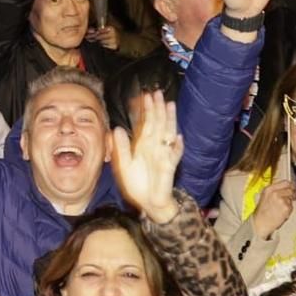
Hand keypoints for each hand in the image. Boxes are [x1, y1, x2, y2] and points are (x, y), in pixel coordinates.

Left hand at [110, 93, 181, 222]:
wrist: (149, 202)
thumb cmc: (138, 184)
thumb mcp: (124, 164)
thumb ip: (121, 147)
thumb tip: (116, 129)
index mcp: (143, 145)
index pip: (146, 123)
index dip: (145, 110)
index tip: (143, 95)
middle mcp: (155, 147)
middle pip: (158, 123)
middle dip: (157, 108)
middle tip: (156, 92)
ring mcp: (163, 155)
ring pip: (168, 133)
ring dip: (169, 120)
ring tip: (170, 105)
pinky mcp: (169, 167)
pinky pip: (174, 156)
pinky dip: (177, 147)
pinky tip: (178, 138)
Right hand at [252, 179, 295, 237]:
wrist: (260, 223)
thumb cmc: (262, 212)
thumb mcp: (265, 196)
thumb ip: (275, 190)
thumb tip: (286, 187)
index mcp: (269, 189)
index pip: (285, 182)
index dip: (291, 185)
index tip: (293, 187)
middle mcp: (275, 193)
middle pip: (290, 189)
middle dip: (292, 194)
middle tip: (291, 198)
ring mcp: (281, 200)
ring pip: (291, 198)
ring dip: (289, 203)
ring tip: (281, 209)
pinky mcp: (286, 208)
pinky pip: (292, 207)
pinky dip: (289, 210)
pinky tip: (282, 213)